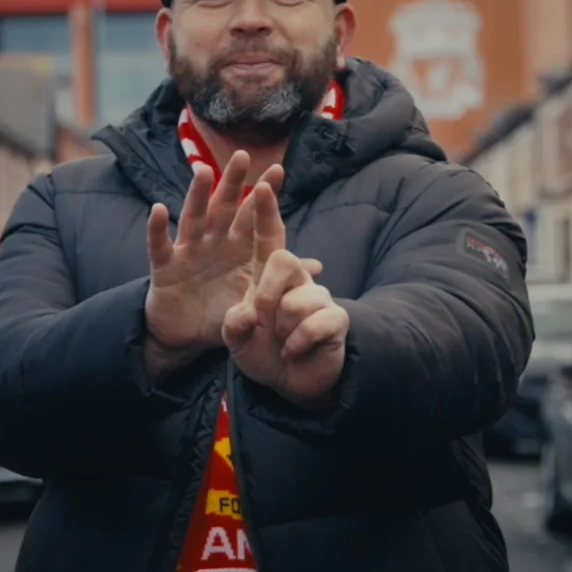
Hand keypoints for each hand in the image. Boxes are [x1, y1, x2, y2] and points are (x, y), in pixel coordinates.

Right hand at [144, 151, 284, 370]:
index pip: (254, 217)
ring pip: (193, 218)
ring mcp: (189, 250)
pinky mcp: (165, 266)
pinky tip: (159, 210)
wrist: (186, 335)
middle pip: (224, 207)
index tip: (279, 169)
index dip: (265, 196)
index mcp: (237, 246)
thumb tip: (318, 266)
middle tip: (242, 156)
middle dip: (233, 182)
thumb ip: (281, 278)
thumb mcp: (254, 295)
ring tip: (203, 171)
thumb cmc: (221, 308)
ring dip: (197, 195)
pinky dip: (158, 228)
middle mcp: (214, 241)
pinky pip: (161, 246)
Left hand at [222, 193, 344, 408]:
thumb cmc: (264, 353)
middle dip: (267, 290)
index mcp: (269, 277)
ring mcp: (319, 298)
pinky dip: (296, 344)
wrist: (290, 385)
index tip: (260, 186)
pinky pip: (314, 324)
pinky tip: (293, 353)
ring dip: (281, 329)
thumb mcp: (236, 339)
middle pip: (284, 260)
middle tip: (260, 316)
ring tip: (281, 343)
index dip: (265, 213)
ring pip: (296, 301)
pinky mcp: (337, 319)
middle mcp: (296, 281)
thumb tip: (248, 312)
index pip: (268, 239)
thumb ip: (234, 323)